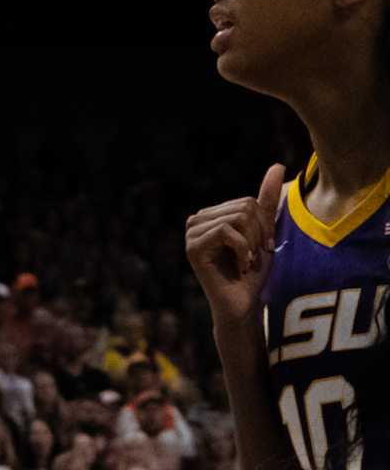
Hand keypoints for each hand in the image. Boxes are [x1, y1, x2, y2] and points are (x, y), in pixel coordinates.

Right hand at [184, 164, 284, 329]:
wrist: (243, 305)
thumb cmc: (253, 273)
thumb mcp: (264, 231)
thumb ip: (267, 200)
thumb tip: (277, 164)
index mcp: (211, 215)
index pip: (247, 201)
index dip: (263, 225)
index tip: (260, 248)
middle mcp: (196, 221)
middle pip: (243, 207)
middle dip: (258, 233)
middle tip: (253, 256)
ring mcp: (191, 234)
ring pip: (237, 217)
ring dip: (251, 243)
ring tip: (247, 261)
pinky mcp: (192, 247)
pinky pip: (227, 231)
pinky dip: (243, 250)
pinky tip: (240, 266)